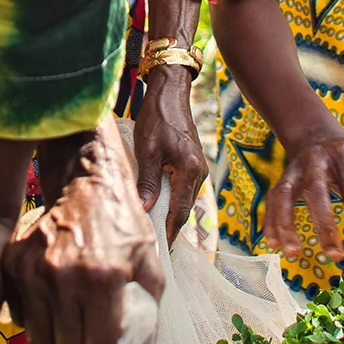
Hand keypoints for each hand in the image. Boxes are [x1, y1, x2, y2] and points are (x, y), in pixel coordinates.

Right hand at [4, 122, 162, 343]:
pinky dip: (36, 316)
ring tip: (74, 313)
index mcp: (104, 280)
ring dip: (59, 336)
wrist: (87, 182)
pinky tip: (53, 295)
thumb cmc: (124, 226)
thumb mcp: (148, 268)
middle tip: (93, 330)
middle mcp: (65, 277)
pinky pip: (20, 317)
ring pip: (40, 342)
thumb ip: (146, 324)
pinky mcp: (13, 264)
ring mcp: (34, 271)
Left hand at [132, 64, 209, 243]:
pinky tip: (156, 206)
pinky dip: (171, 200)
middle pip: (184, 209)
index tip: (159, 250)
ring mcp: (198, 169)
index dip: (169, 232)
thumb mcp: (147, 150)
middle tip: (152, 245)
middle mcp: (199, 173)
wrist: (170, 93)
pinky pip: (182, 189)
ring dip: (169, 214)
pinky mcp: (192, 164)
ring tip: (152, 230)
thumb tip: (144, 209)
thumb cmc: (157, 118)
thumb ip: (147, 181)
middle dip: (169, 227)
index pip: (180, 212)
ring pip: (183, 200)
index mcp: (190, 171)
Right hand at [264, 129, 343, 266]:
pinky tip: (274, 244)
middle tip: (335, 256)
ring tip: (292, 253)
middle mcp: (316, 160)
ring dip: (285, 224)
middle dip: (324, 225)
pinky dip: (271, 222)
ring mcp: (295, 168)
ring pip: (284, 194)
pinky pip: (272, 200)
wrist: (318, 137)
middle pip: (316, 190)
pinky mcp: (281, 179)